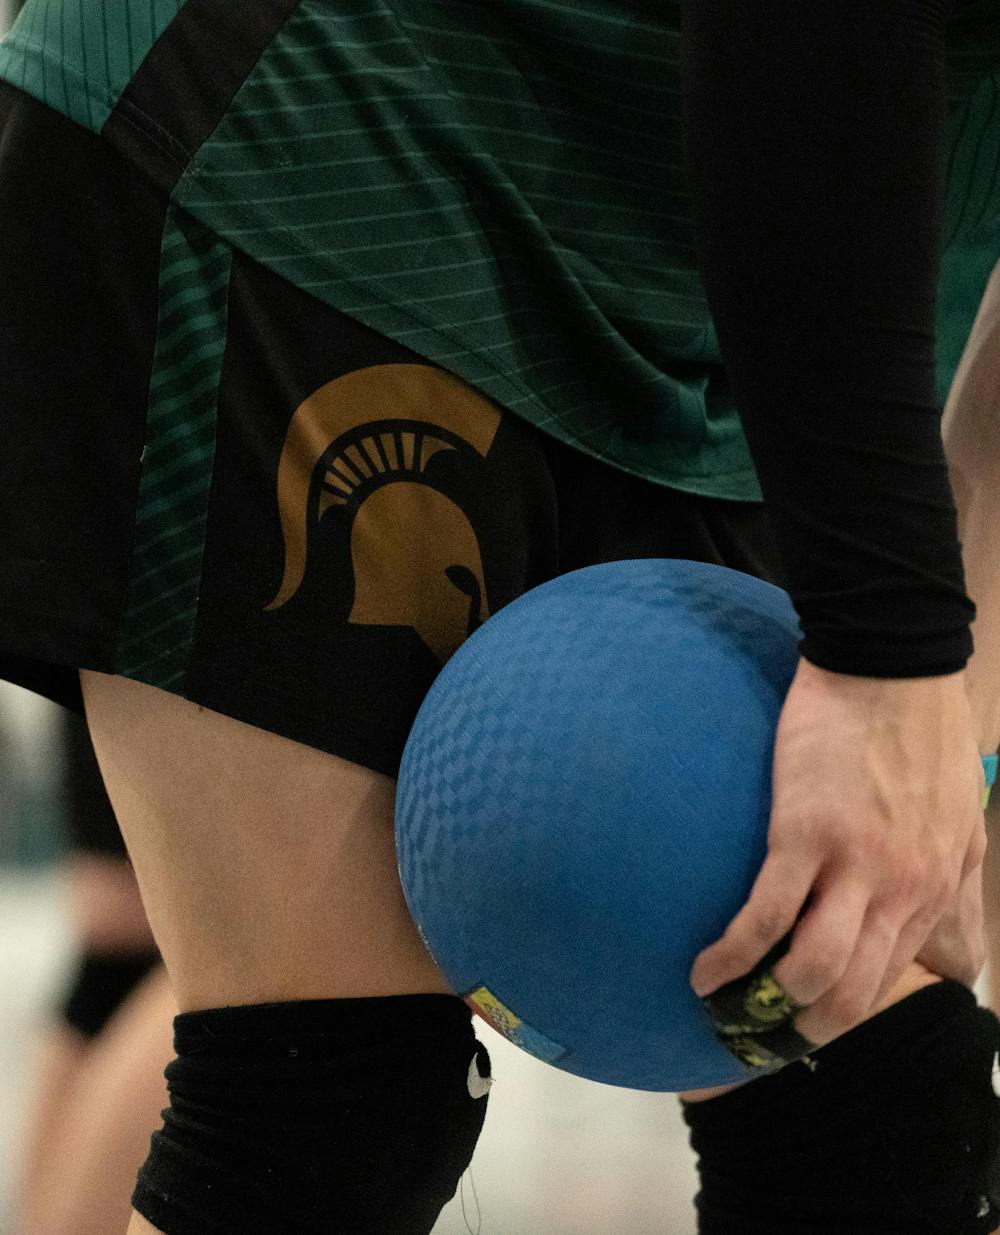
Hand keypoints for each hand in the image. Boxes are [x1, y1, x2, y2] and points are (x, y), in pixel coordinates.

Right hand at [690, 656, 985, 1046]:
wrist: (891, 666)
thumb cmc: (922, 735)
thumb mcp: (963, 821)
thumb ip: (956, 888)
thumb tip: (953, 952)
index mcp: (932, 889)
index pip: (887, 980)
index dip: (842, 1014)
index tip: (801, 1022)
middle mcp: (899, 892)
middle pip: (851, 993)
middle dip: (802, 1026)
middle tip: (759, 1028)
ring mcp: (853, 867)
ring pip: (812, 971)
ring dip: (766, 1002)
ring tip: (728, 1001)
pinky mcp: (803, 836)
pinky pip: (764, 917)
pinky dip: (730, 956)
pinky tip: (703, 970)